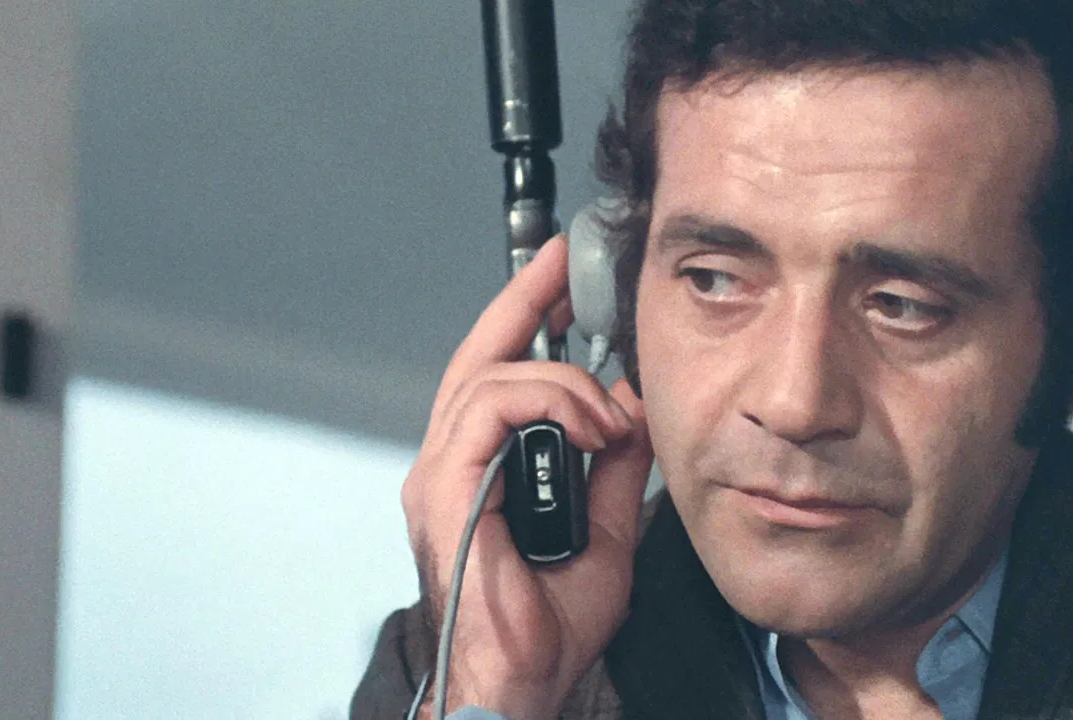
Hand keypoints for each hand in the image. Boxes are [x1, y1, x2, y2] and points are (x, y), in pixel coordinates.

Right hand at [401, 235, 654, 719]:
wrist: (522, 680)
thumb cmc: (548, 624)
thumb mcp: (607, 529)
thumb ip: (615, 467)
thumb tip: (634, 410)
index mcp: (481, 470)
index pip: (497, 374)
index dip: (524, 316)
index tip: (559, 273)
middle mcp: (450, 463)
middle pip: (479, 356)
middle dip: (525, 303)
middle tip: (566, 268)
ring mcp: (439, 474)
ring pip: (491, 377)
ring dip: (563, 381)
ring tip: (611, 418)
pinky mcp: (443, 488)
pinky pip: (489, 409)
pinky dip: (548, 404)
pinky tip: (593, 429)